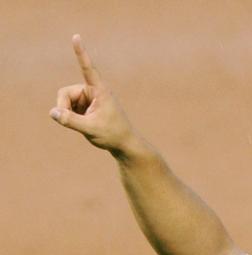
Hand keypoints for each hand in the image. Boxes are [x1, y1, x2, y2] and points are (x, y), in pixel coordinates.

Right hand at [50, 35, 135, 154]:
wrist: (123, 144)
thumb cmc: (112, 134)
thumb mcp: (91, 129)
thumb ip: (70, 120)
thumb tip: (52, 112)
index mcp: (99, 90)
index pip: (87, 69)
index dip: (80, 53)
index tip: (76, 37)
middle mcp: (92, 90)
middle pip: (65, 93)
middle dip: (63, 107)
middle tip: (68, 121)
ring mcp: (87, 97)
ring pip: (65, 101)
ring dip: (68, 114)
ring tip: (83, 124)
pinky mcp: (84, 105)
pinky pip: (68, 108)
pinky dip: (71, 117)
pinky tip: (83, 124)